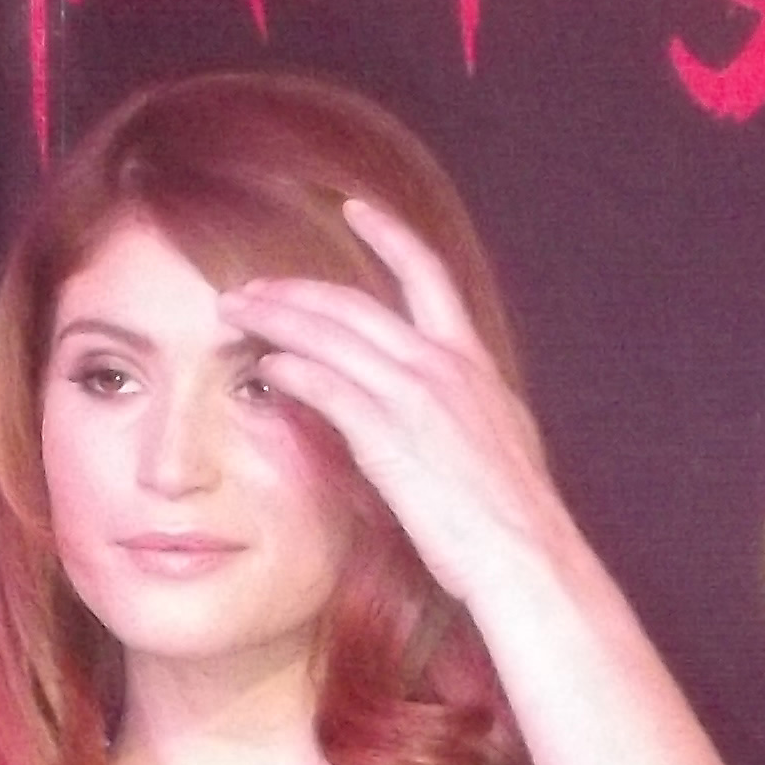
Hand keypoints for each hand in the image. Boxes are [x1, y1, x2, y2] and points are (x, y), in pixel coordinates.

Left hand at [220, 196, 567, 609]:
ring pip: (331, 336)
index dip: (389, 236)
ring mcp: (415, 397)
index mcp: (474, 363)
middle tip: (251, 288)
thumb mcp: (496, 445)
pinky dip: (292, 370)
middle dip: (295, 290)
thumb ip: (459, 413)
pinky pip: (327, 386)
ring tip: (237, 313)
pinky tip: (267, 368)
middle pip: (355, 303)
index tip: (355, 209)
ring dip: (277, 319)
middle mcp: (443, 366)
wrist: (527, 555)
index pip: (428, 275)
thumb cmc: (512, 520)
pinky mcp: (388, 435)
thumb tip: (429, 412)